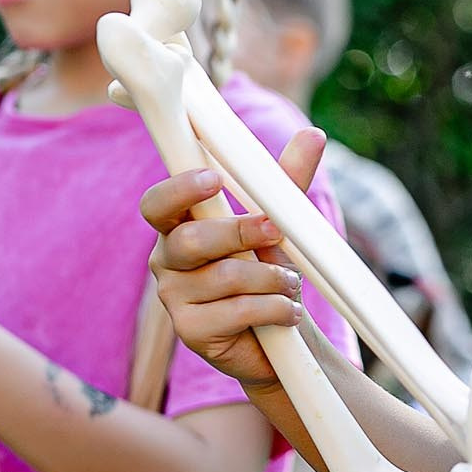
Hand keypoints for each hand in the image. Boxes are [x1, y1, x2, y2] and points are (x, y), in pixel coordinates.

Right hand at [140, 128, 326, 392]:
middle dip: (240, 232)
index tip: (213, 180)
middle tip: (275, 232)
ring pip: (225, 277)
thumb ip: (286, 182)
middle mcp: (166, 260)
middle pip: (191, 240)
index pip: (157, 204)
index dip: (179, 190)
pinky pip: (237, 311)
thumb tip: (313, 134)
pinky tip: (288, 313)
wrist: (278, 336)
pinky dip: (274, 308)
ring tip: (291, 285)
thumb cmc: (268, 272)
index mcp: (178, 226)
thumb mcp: (279, 224)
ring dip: (272, 278)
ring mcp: (174, 298)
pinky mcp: (191, 332)